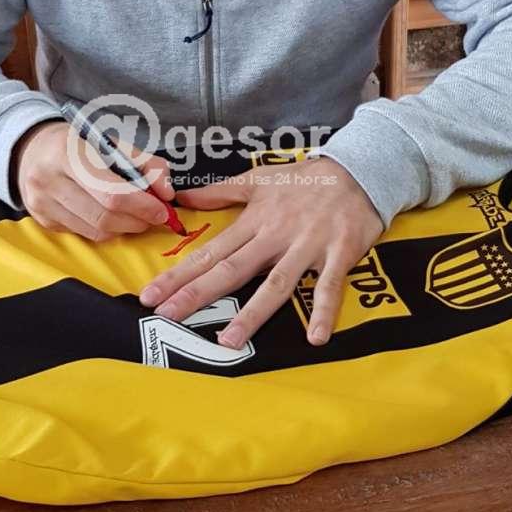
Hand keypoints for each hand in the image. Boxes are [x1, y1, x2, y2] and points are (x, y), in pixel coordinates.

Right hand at [13, 120, 175, 240]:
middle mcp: (49, 180)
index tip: (162, 210)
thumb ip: (146, 164)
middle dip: (137, 221)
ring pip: (96, 232)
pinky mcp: (42, 221)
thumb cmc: (79, 145)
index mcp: (68, 153)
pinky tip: (108, 215)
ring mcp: (42, 204)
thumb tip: (166, 194)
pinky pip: (84, 234)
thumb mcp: (113, 143)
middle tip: (153, 216)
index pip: (111, 192)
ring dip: (124, 228)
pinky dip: (104, 229)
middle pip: (105, 217)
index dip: (142, 206)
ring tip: (134, 215)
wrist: (32, 149)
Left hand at [138, 157, 382, 346]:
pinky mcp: (338, 255)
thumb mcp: (260, 179)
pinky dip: (323, 312)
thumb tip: (183, 198)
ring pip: (275, 284)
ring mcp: (307, 247)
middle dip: (198, 294)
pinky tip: (315, 338)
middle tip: (169, 316)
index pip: (210, 252)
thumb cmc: (306, 179)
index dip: (180, 274)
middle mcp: (275, 236)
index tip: (152, 295)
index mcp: (254, 221)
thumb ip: (220, 192)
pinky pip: (329, 288)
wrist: (358, 170)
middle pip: (232, 270)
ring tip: (230, 341)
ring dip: (253, 314)